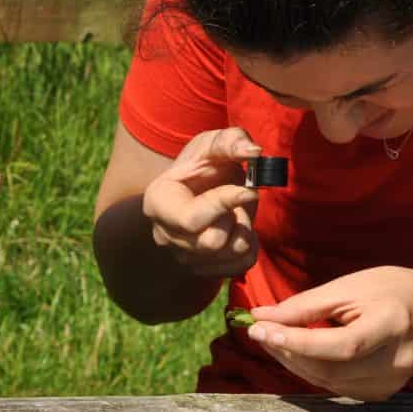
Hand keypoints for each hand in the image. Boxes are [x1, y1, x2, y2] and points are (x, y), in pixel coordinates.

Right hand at [142, 128, 262, 278]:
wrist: (197, 190)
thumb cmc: (202, 165)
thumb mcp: (211, 144)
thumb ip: (230, 141)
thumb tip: (255, 152)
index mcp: (158, 203)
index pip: (192, 219)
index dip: (225, 204)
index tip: (248, 189)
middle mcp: (165, 236)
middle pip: (213, 241)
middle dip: (235, 217)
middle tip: (238, 198)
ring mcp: (183, 257)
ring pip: (231, 253)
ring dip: (245, 228)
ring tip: (236, 210)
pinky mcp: (205, 270)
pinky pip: (242, 265)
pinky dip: (251, 243)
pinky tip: (239, 226)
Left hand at [244, 266, 412, 401]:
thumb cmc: (385, 289)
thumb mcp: (346, 287)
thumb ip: (304, 306)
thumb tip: (260, 318)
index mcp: (392, 325)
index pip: (342, 345)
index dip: (298, 342)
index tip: (261, 330)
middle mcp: (397, 361)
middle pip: (333, 371)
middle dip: (289, 353)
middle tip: (260, 333)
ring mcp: (393, 382)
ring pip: (331, 384)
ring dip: (295, 364)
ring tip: (272, 341)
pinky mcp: (384, 392)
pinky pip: (339, 388)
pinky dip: (312, 372)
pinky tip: (296, 354)